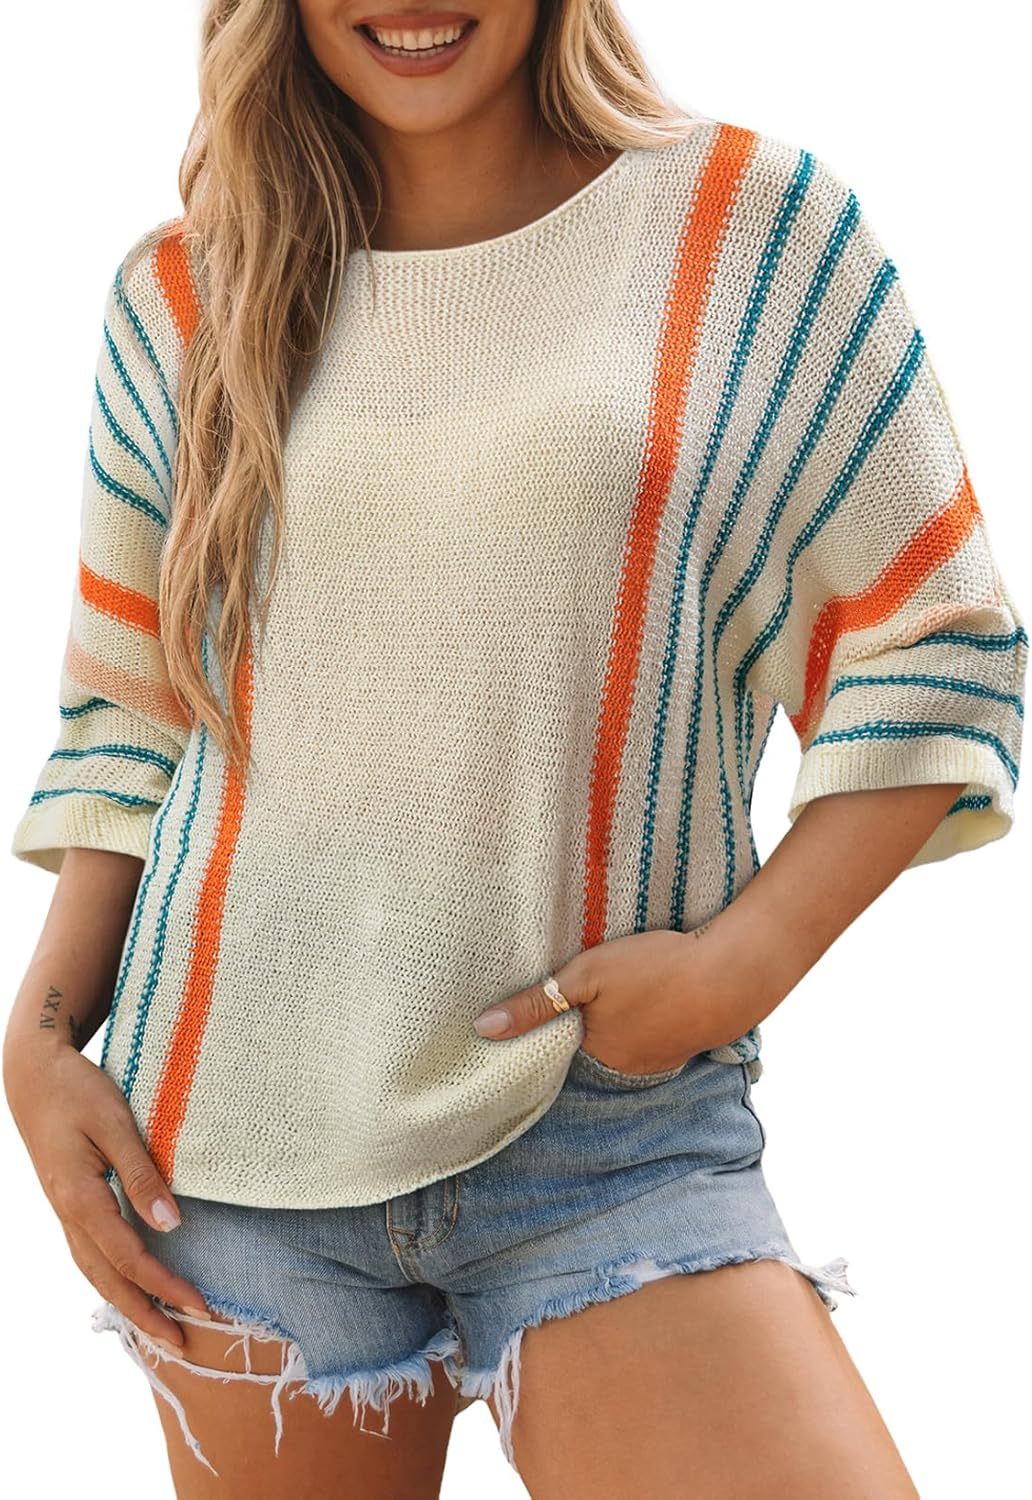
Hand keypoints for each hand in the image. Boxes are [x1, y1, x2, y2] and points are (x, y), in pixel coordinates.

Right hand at [3, 1035, 212, 1350]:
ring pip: (96, 1272)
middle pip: (108, 1280)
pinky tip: (130, 1289)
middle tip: (183, 1344)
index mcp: (80, 1199)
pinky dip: (113, 1281)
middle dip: (146, 1315)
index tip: (200, 1306)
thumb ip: (142, 1175)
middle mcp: (69, 1214)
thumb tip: (171, 1225)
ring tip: (161, 1330)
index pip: (130, 1257)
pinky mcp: (69, 1204)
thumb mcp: (115, 1124)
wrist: (33, 1076)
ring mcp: (65, 1212)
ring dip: (129, 1304)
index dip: (165, 1286)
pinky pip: (91, 1255)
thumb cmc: (77, 1091)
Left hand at [472, 924, 763, 1074]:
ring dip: (622, 1016)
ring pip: (625, 1036)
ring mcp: (659, 1059)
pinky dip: (649, 1014)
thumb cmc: (656, 970)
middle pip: (592, 1041)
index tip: (549, 998)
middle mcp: (625, 1068)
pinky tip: (654, 990)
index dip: (553, 1019)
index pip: (559, 1044)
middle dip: (590, 1017)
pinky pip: (653, 1032)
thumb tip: (483, 1029)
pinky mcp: (685, 1043)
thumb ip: (535, 1004)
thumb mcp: (587, 977)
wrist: (732, 974)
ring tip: (624, 983)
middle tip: (593, 982)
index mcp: (596, 1054)